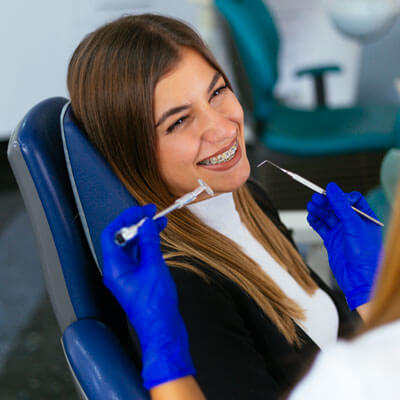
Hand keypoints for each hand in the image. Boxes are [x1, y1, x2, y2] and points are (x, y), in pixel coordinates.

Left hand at [101, 204, 194, 388]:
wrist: (163, 329)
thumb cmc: (155, 305)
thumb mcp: (153, 267)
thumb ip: (149, 242)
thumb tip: (146, 224)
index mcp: (114, 267)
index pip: (112, 234)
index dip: (125, 218)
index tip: (140, 210)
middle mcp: (118, 271)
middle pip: (123, 239)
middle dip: (137, 224)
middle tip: (151, 212)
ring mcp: (128, 276)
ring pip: (133, 247)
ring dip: (145, 233)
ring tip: (159, 222)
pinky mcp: (139, 279)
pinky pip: (140, 256)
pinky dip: (149, 245)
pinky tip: (159, 238)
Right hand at [307, 182, 381, 309]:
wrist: (358, 278)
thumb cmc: (365, 255)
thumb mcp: (353, 225)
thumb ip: (341, 206)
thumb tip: (333, 188)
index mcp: (365, 218)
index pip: (352, 200)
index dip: (340, 196)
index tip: (330, 195)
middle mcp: (353, 224)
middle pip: (336, 207)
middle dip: (326, 202)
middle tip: (315, 199)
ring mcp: (341, 232)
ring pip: (327, 216)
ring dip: (319, 210)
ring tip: (311, 206)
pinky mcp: (332, 241)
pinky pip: (321, 227)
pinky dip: (315, 221)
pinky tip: (311, 217)